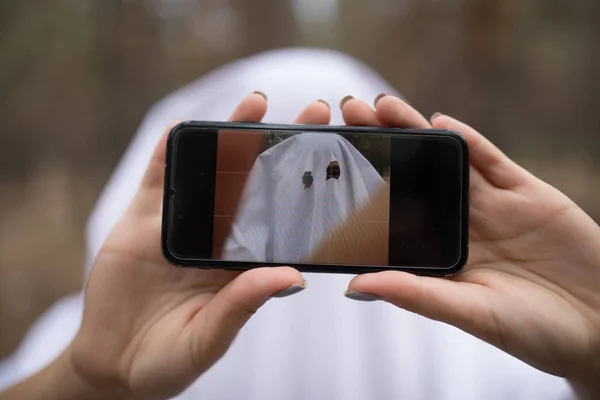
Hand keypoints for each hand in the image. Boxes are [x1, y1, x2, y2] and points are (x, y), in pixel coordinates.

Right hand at [65, 94, 331, 398]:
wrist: (114, 363)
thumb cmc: (169, 358)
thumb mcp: (207, 337)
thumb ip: (242, 305)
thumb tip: (291, 276)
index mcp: (242, 263)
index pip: (281, 217)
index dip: (307, 188)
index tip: (335, 159)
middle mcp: (217, 236)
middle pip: (254, 182)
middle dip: (283, 147)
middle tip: (316, 111)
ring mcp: (180, 223)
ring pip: (210, 171)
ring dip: (232, 135)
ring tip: (259, 102)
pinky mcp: (142, 220)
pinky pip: (158, 178)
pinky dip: (168, 151)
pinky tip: (185, 124)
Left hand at [341, 95, 599, 390]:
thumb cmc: (536, 331)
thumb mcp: (473, 314)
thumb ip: (419, 295)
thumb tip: (357, 285)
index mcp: (440, 254)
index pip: (394, 214)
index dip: (364, 187)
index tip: (332, 163)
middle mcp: (460, 224)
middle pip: (414, 176)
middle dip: (383, 144)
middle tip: (350, 112)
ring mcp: (492, 206)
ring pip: (447, 161)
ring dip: (416, 131)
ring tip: (382, 105)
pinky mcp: (527, 193)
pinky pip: (492, 161)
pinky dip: (468, 140)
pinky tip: (440, 121)